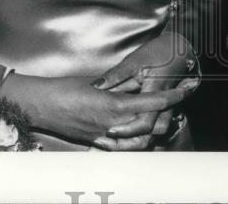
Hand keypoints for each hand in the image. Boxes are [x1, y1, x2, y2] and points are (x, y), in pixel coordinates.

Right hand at [0, 73, 188, 148]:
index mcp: (114, 105)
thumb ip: (123, 83)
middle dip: (168, 114)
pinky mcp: (97, 143)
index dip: (173, 95)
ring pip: (141, 142)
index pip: (153, 102)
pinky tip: (140, 133)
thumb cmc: (67, 88)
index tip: (185, 88)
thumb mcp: (99, 81)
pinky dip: (135, 142)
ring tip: (163, 116)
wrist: (42, 105)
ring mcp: (105, 137)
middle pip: (152, 126)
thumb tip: (143, 79)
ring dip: (154, 130)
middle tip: (176, 100)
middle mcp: (113, 125)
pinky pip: (123, 149)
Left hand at [91, 32, 199, 148]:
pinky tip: (122, 130)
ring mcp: (167, 108)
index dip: (127, 130)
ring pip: (153, 133)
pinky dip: (139, 131)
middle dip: (130, 141)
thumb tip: (97, 85)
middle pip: (150, 134)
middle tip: (107, 141)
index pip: (144, 122)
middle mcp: (164, 105)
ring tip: (112, 139)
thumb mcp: (135, 60)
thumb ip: (116, 74)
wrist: (179, 48)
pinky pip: (154, 125)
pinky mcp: (164, 108)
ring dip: (135, 138)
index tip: (109, 131)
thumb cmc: (158, 51)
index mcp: (156, 92)